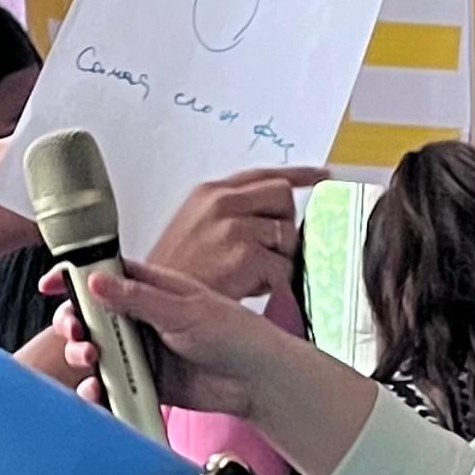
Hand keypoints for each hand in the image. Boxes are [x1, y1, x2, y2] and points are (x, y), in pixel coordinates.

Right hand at [54, 249, 275, 415]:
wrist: (256, 380)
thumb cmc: (234, 334)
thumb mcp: (183, 309)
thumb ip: (136, 297)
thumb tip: (95, 281)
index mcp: (150, 289)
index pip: (103, 275)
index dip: (74, 277)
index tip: (50, 283)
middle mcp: (141, 318)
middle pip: (91, 316)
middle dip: (74, 324)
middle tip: (77, 332)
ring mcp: (141, 351)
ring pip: (96, 351)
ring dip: (83, 356)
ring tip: (91, 360)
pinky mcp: (144, 382)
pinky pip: (111, 384)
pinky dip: (98, 389)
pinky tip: (96, 389)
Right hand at [156, 165, 320, 306]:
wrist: (153, 300)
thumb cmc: (174, 271)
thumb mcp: (192, 226)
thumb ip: (229, 212)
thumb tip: (269, 215)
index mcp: (209, 192)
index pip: (265, 173)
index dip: (299, 174)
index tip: (322, 175)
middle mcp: (222, 203)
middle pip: (283, 196)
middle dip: (284, 222)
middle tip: (269, 246)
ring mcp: (234, 228)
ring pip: (287, 235)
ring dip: (276, 258)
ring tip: (248, 273)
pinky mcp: (245, 256)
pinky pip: (282, 267)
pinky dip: (272, 283)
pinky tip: (247, 287)